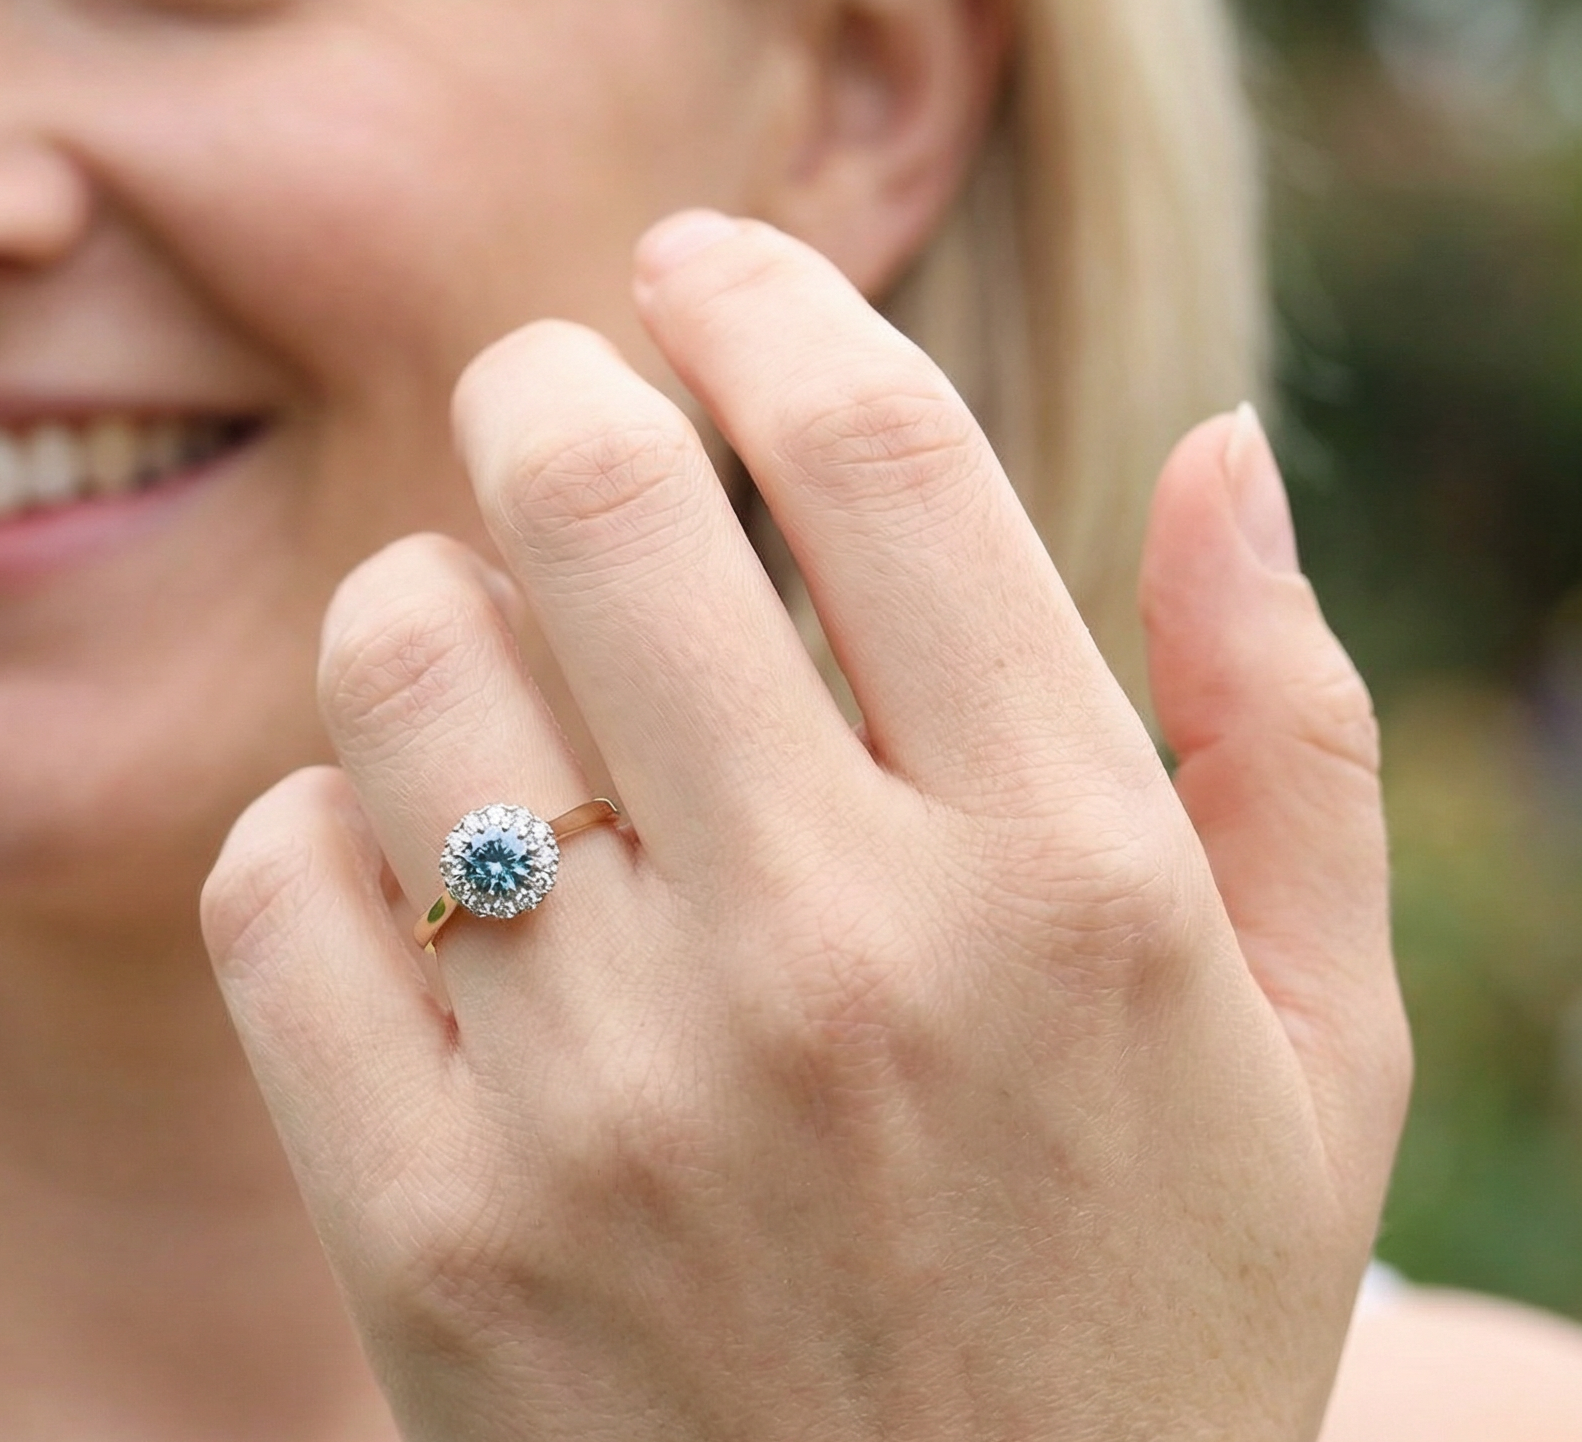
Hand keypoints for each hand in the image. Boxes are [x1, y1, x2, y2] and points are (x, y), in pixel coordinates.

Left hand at [202, 216, 1410, 1440]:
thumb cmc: (1139, 1317)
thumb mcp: (1310, 1055)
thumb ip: (1286, 731)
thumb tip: (1217, 437)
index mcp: (1071, 883)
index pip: (876, 450)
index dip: (756, 293)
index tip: (692, 264)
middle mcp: (835, 965)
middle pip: (587, 492)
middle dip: (543, 388)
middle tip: (546, 404)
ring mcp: (610, 1104)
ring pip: (399, 657)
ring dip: (426, 607)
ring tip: (488, 666)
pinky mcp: (427, 1232)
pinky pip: (271, 880)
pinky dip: (316, 831)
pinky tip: (408, 876)